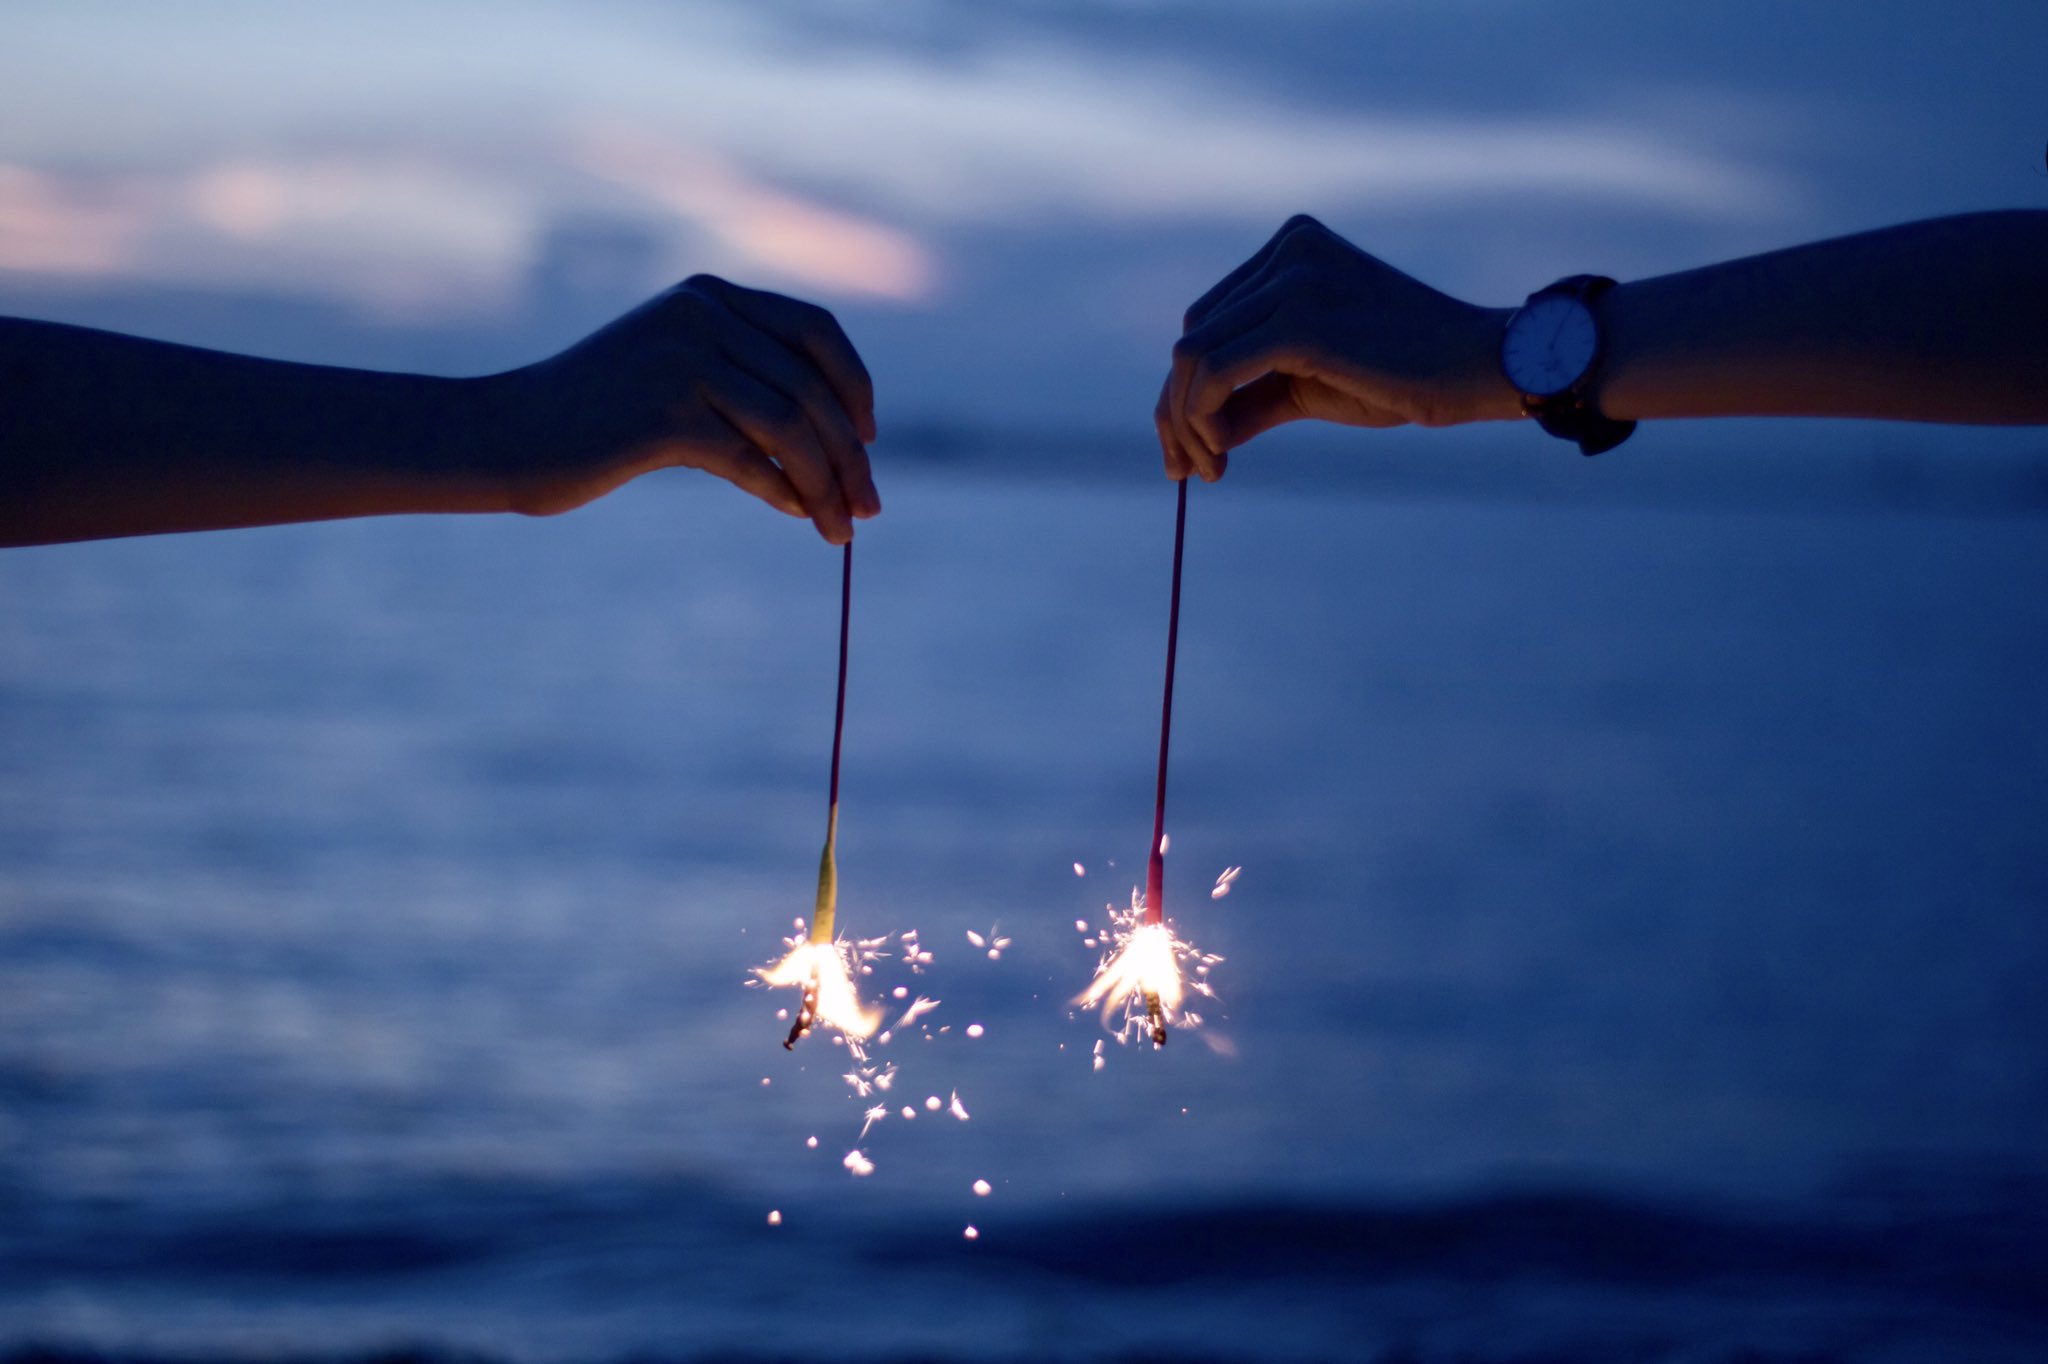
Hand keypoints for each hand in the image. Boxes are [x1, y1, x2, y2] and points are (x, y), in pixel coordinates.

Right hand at [493, 275, 878, 542]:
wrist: (509, 433)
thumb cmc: (598, 416)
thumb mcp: (678, 374)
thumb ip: (745, 380)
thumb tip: (838, 439)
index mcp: (710, 296)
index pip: (816, 330)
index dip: (855, 385)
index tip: (869, 438)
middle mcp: (701, 315)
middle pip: (812, 389)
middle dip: (851, 455)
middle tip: (870, 505)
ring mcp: (683, 361)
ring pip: (791, 428)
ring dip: (826, 485)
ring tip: (841, 528)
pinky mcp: (665, 415)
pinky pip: (752, 461)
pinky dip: (785, 492)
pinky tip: (798, 514)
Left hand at [1156, 215, 1516, 480]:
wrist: (1478, 368)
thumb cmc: (1405, 378)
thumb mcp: (1312, 383)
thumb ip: (1252, 396)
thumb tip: (1193, 434)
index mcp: (1292, 249)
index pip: (1209, 320)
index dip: (1186, 388)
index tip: (1193, 448)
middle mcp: (1288, 250)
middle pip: (1193, 337)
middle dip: (1177, 409)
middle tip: (1186, 469)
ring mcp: (1293, 279)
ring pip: (1193, 355)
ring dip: (1185, 421)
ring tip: (1206, 468)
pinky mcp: (1301, 320)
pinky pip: (1216, 371)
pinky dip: (1202, 417)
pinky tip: (1220, 453)